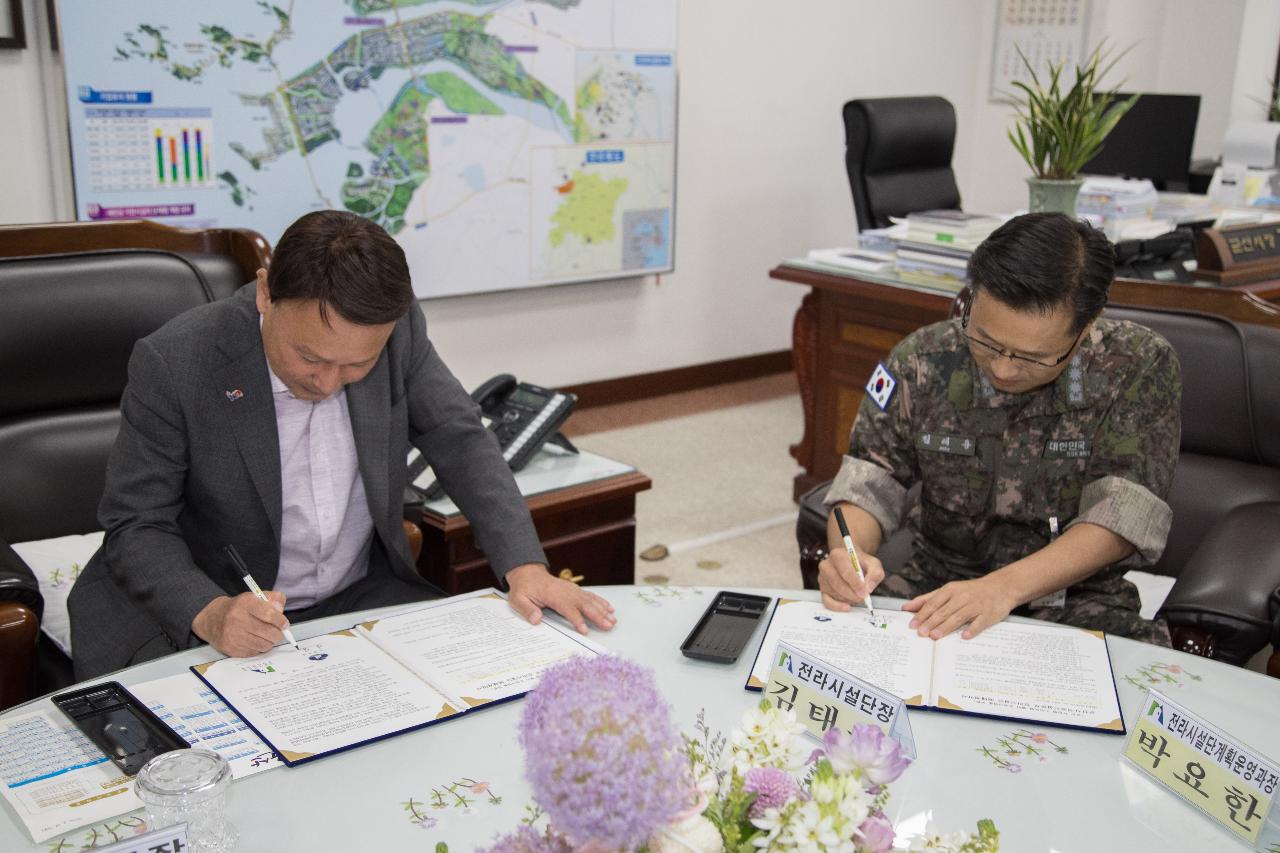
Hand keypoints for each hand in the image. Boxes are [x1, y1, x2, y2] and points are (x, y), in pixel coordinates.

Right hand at [192, 591, 289, 656]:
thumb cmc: (240, 608)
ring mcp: (233, 635)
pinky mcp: (231, 648)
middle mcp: (237, 619)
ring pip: (263, 644)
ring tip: (267, 636)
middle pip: (267, 632)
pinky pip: (254, 652)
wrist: (214, 619)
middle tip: (278, 632)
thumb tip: (280, 609)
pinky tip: (256, 641)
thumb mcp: (256, 596)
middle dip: (278, 634)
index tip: (284, 624)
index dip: (280, 620)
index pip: (268, 613)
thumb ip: (273, 598)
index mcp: (245, 603)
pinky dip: (259, 648)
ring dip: (269, 642)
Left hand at [505, 563, 615, 634]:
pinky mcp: (574, 590)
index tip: (584, 630)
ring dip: (602, 610)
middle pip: (584, 604)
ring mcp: (571, 589)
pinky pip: (590, 596)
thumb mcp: (517, 599)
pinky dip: (601, 602)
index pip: (567, 608)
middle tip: (608, 625)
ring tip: (613, 620)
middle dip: (597, 615)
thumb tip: (536, 620)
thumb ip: (527, 609)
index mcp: (552, 594)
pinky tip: (609, 608)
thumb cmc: (523, 588)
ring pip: (590, 600)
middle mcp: (565, 591)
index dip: (577, 619)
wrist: (527, 573)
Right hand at [818, 546, 883, 611]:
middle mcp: (827, 565)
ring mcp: (823, 578)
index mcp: (838, 555)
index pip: (844, 570)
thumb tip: (868, 587)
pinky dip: (837, 606)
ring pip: (834, 593)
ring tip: (858, 596)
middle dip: (852, 593)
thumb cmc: (861, 564)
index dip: (855, 583)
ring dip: (848, 598)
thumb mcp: (873, 565)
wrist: (854, 564)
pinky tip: (847, 606)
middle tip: (863, 597)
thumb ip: (875, 574)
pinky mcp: (823, 589)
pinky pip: (827, 601)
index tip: (864, 592)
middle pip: (836, 583)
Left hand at [901, 576, 1016, 639]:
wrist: (1000, 587)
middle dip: (931, 622)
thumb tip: (907, 607)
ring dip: (946, 627)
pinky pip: (979, 623)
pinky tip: (964, 636)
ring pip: (958, 617)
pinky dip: (972, 629)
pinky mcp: (988, 614)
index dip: (922, 614)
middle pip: (943, 611)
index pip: (933, 603)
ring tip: (935, 636)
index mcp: (950, 590)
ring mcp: (975, 605)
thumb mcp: (948, 590)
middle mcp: (962, 597)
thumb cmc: (970, 591)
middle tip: (921, 633)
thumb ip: (928, 598)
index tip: (912, 625)